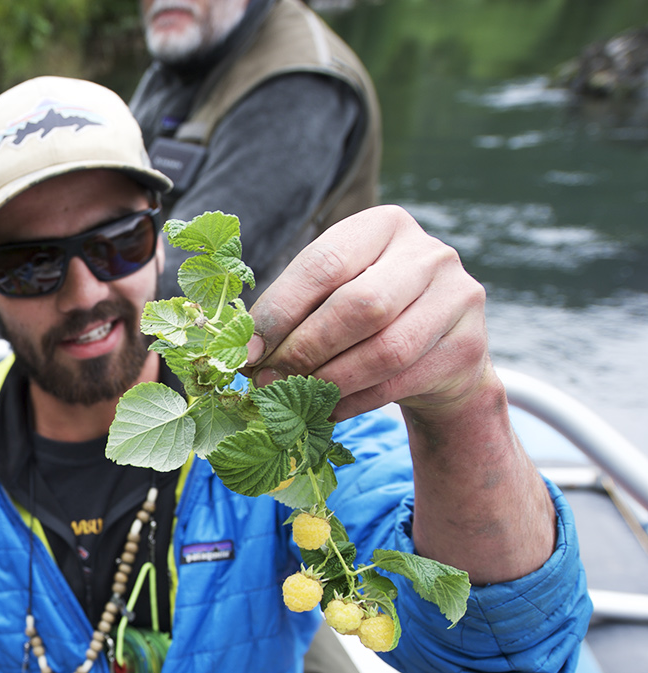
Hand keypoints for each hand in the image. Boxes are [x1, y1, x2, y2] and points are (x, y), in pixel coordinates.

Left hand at [247, 205, 493, 422]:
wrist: (442, 354)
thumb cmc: (369, 319)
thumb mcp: (334, 295)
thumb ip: (296, 310)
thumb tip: (243, 349)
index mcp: (384, 226)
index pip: (325, 263)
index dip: (280, 310)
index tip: (247, 349)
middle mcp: (429, 254)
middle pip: (358, 306)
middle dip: (304, 349)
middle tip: (266, 379)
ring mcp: (458, 298)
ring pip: (384, 351)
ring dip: (327, 380)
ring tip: (291, 397)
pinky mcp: (468, 347)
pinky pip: (398, 383)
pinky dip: (352, 401)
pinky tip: (325, 409)